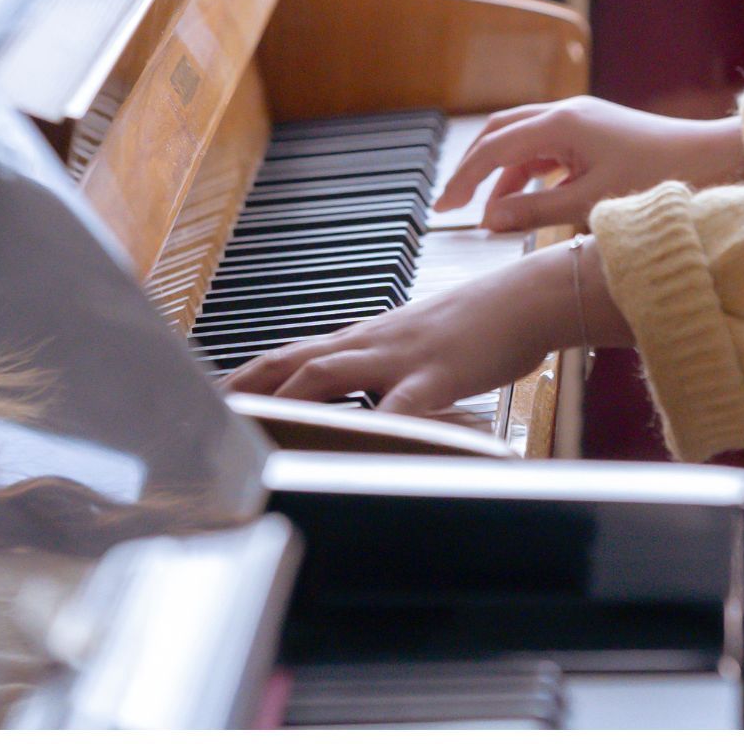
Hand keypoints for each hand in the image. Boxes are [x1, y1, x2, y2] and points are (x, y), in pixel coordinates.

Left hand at [222, 240, 631, 414]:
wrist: (528, 297)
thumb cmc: (480, 325)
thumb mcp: (421, 347)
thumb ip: (387, 370)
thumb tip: (364, 395)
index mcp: (367, 339)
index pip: (295, 353)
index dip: (253, 374)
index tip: (219, 395)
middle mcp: (372, 342)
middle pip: (297, 361)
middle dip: (252, 389)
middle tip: (214, 414)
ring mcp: (401, 356)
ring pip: (331, 373)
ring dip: (289, 399)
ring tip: (256, 426)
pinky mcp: (438, 374)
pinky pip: (402, 404)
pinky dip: (376, 425)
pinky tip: (356, 446)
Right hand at [435, 95, 743, 233]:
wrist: (713, 159)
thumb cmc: (661, 177)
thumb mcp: (591, 203)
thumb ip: (536, 210)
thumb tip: (490, 218)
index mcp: (561, 123)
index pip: (494, 148)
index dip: (464, 178)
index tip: (444, 207)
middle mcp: (565, 112)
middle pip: (500, 132)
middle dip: (473, 166)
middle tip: (454, 201)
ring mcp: (580, 118)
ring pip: (522, 138)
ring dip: (502, 171)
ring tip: (492, 209)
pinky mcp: (594, 131)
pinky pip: (546, 146)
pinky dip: (529, 170)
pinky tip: (527, 197)